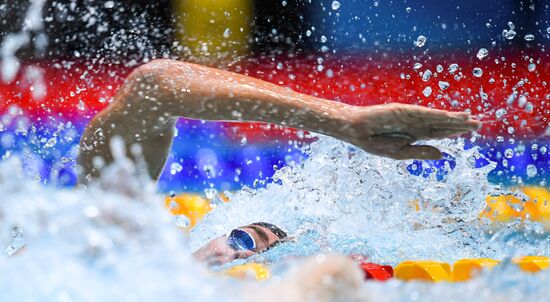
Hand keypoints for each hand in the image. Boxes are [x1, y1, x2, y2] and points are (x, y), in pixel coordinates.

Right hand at [339, 103, 480, 159]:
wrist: (355, 130)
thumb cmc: (373, 142)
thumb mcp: (399, 153)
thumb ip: (420, 152)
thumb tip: (443, 154)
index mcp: (414, 135)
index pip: (439, 133)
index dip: (455, 131)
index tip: (471, 130)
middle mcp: (415, 124)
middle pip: (442, 124)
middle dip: (459, 125)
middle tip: (479, 124)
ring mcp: (410, 116)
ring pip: (436, 118)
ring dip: (453, 119)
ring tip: (471, 119)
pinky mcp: (404, 111)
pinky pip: (424, 114)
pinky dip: (438, 116)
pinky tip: (451, 116)